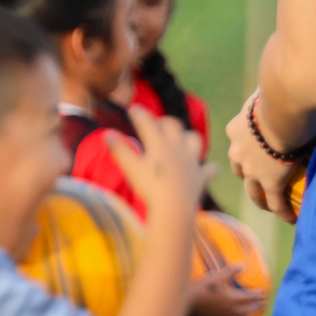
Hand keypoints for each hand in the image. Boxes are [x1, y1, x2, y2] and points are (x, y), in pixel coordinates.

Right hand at [108, 108, 209, 223]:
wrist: (174, 207)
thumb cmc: (150, 186)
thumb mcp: (131, 168)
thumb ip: (119, 149)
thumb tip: (106, 133)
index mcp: (159, 143)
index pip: (148, 123)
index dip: (140, 114)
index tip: (133, 108)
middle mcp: (177, 147)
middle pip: (174, 126)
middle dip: (164, 122)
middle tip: (156, 124)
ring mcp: (192, 161)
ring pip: (194, 139)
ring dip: (188, 137)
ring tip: (181, 141)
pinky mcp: (200, 177)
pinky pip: (209, 169)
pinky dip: (208, 168)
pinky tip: (209, 168)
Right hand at [188, 264, 266, 315]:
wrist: (187, 302)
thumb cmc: (202, 287)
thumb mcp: (216, 276)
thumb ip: (230, 271)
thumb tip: (242, 265)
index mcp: (232, 299)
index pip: (248, 296)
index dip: (256, 294)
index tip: (263, 292)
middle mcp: (229, 310)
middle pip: (244, 309)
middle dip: (253, 307)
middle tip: (260, 305)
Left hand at [224, 94, 300, 223]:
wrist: (287, 106)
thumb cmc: (280, 91)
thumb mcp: (269, 89)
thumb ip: (269, 88)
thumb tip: (276, 70)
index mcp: (237, 127)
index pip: (236, 139)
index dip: (243, 147)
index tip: (250, 152)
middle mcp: (238, 149)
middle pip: (238, 168)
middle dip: (246, 175)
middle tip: (256, 182)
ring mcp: (253, 168)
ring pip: (252, 189)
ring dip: (260, 197)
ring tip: (270, 205)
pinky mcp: (271, 181)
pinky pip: (275, 201)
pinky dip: (282, 211)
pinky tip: (290, 218)